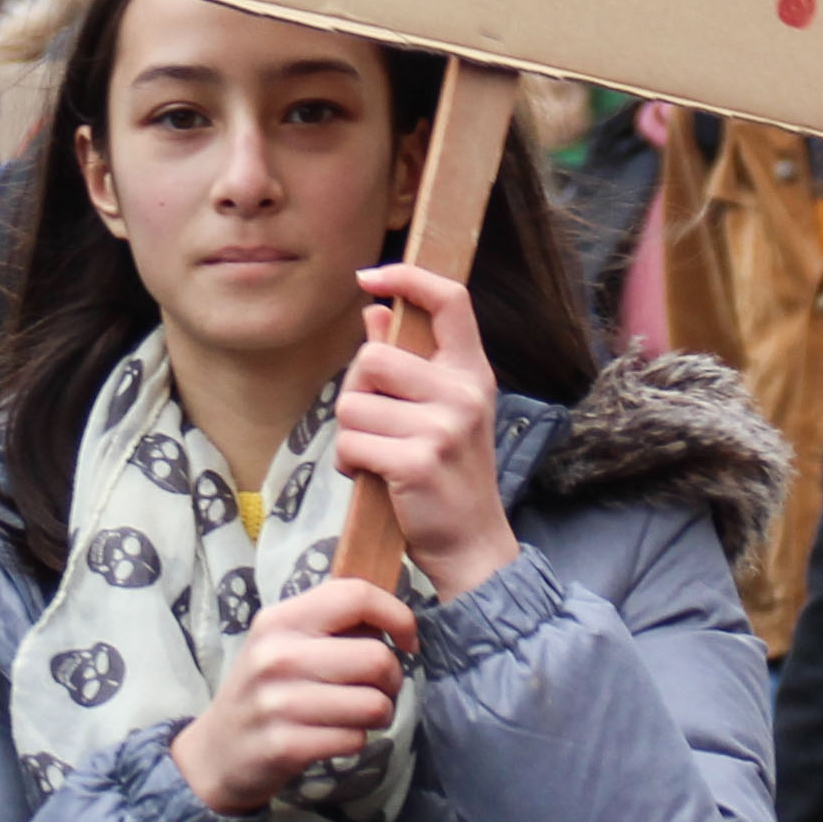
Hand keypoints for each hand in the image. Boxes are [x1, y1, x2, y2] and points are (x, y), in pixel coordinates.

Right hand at [170, 579, 418, 814]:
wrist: (217, 753)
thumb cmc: (265, 691)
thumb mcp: (284, 644)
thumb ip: (331, 624)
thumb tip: (393, 616)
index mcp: (280, 620)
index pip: (355, 595)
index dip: (397, 616)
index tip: (405, 641)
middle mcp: (276, 656)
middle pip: (377, 658)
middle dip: (392, 680)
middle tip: (376, 689)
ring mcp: (278, 703)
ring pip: (374, 704)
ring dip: (377, 715)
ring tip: (354, 715)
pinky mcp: (285, 746)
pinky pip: (354, 740)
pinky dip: (354, 741)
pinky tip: (331, 737)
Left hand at [343, 265, 522, 598]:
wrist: (472, 545)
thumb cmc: (448, 475)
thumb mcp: (441, 411)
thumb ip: (408, 361)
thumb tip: (373, 311)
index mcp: (471, 372)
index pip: (450, 300)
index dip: (408, 276)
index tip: (370, 276)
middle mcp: (463, 392)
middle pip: (373, 357)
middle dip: (358, 393)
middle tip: (378, 427)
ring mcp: (443, 426)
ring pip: (353, 405)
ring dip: (352, 436)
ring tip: (380, 458)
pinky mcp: (417, 461)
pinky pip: (351, 444)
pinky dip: (350, 465)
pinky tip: (374, 479)